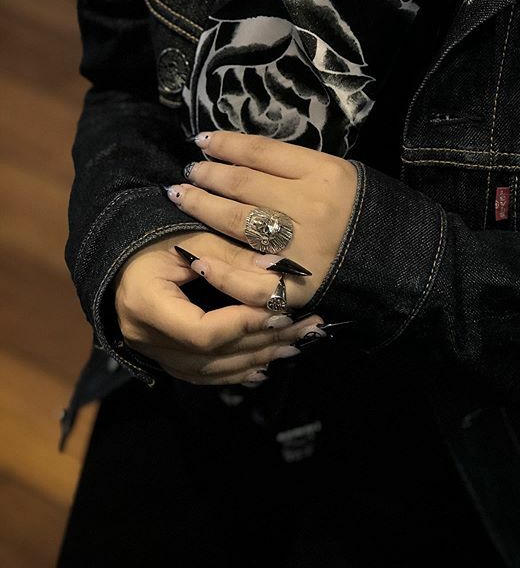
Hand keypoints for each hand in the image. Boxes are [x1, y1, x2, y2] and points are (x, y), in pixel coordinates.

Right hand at [114, 231, 323, 384]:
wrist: (122, 253)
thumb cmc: (155, 237)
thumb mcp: (192, 237)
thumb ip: (233, 256)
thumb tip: (279, 271)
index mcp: (146, 304)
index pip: (202, 331)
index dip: (245, 325)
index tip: (281, 310)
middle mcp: (143, 337)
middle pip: (211, 355)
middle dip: (263, 342)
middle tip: (306, 328)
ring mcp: (151, 352)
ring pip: (210, 370)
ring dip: (257, 359)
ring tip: (296, 344)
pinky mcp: (161, 357)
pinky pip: (201, 374)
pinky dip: (236, 371)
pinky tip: (264, 366)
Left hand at [166, 132, 358, 310]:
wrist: (406, 264)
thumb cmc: (371, 213)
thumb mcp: (344, 175)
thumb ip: (300, 168)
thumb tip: (247, 158)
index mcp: (325, 174)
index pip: (262, 152)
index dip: (226, 144)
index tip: (203, 141)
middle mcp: (309, 208)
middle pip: (243, 185)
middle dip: (208, 175)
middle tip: (188, 171)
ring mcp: (301, 250)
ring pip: (237, 224)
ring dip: (203, 208)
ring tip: (182, 197)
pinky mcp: (298, 288)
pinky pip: (250, 282)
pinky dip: (221, 272)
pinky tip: (198, 258)